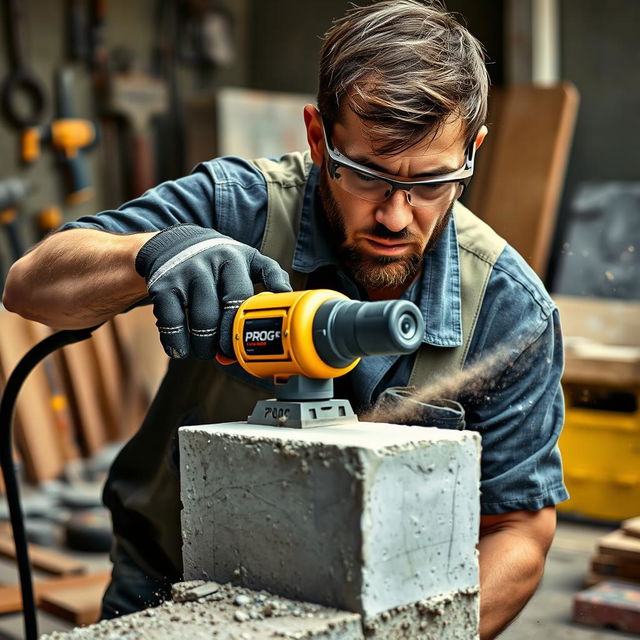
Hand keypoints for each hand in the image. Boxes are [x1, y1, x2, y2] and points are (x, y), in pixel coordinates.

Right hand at [135, 224, 290, 358]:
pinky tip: (181, 349)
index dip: (244, 327)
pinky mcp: (162, 285)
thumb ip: (272, 278)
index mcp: (236, 258)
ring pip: (200, 322)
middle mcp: (211, 263)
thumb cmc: (219, 260)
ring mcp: (185, 273)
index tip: (247, 344)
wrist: (174, 243)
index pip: (244, 299)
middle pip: (223, 315)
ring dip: (203, 346)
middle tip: (226, 352)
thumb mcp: (248, 259)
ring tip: (205, 351)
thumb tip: (284, 308)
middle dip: (225, 341)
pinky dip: (176, 342)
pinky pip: (170, 321)